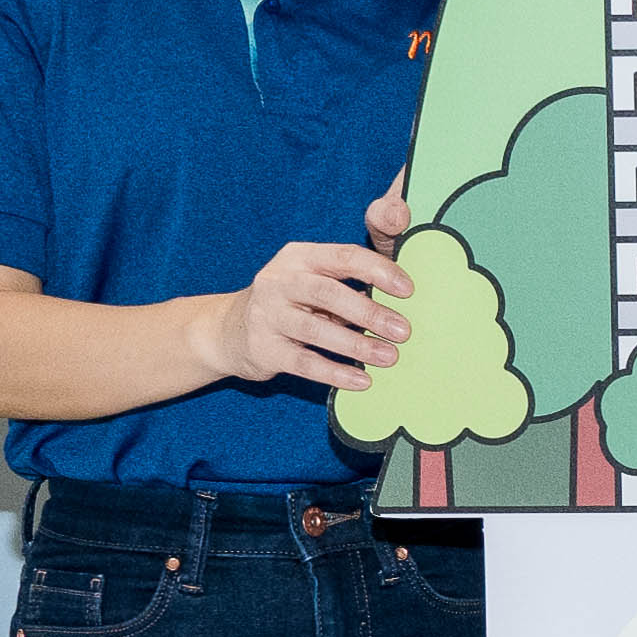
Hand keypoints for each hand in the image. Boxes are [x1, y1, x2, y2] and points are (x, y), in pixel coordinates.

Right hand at [213, 213, 420, 392]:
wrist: (228, 330)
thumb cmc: (290, 302)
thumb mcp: (312, 279)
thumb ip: (349, 281)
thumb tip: (402, 299)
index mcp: (299, 257)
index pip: (343, 256)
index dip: (378, 270)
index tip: (408, 290)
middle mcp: (279, 281)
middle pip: (328, 292)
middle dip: (370, 312)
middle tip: (404, 331)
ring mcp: (266, 314)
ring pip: (316, 330)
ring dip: (357, 345)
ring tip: (389, 357)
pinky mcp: (262, 349)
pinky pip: (304, 363)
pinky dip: (335, 373)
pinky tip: (361, 380)